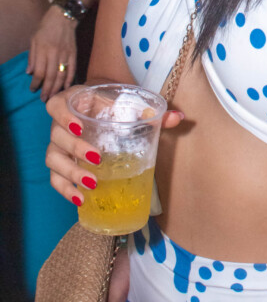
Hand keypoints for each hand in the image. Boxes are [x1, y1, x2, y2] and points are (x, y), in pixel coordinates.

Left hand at [27, 6, 77, 101]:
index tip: (33, 90)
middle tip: (44, 99)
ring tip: (53, 96)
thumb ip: (32, 56)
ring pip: (61, 75)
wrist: (63, 17)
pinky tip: (66, 87)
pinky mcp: (74, 54)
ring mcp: (65, 54)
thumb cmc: (45, 28)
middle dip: (46, 90)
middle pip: (51, 76)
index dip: (35, 83)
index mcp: (43, 50)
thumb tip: (29, 73)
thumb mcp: (33, 39)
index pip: (39, 71)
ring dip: (57, 88)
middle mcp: (54, 53)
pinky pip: (72, 69)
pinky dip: (70, 79)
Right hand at [44, 90, 184, 205]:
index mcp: (73, 101)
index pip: (56, 105)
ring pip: (53, 159)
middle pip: (56, 136)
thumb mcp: (127, 104)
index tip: (79, 126)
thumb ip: (151, 111)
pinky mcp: (60, 163)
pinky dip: (65, 189)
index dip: (64, 116)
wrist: (104, 109)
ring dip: (70, 172)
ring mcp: (57, 144)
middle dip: (75, 149)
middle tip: (97, 158)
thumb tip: (178, 118)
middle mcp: (59, 123)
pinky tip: (80, 199)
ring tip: (91, 183)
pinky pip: (55, 178)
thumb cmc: (114, 106)